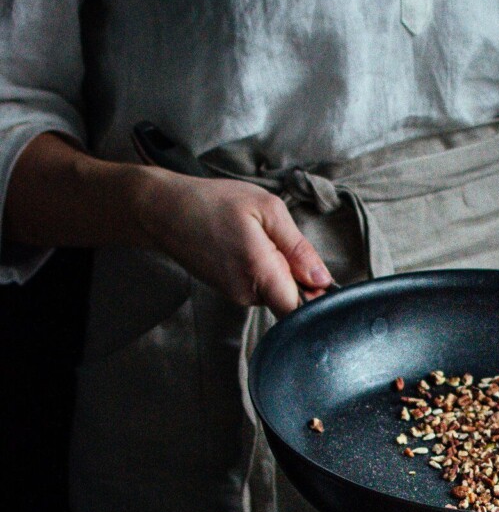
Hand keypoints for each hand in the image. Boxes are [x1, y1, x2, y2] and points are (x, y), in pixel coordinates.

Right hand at [134, 169, 332, 316]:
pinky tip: (244, 245)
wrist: (163, 210)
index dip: (315, 296)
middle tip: (278, 241)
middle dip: (296, 276)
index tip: (315, 275)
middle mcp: (247, 293)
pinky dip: (260, 269)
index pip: (300, 309)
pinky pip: (258, 287)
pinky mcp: (228, 292)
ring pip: (274, 292)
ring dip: (276, 269)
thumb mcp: (266, 209)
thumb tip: (322, 279)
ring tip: (255, 238)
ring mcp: (235, 295)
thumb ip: (298, 247)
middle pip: (290, 300)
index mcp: (260, 272)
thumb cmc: (213, 202)